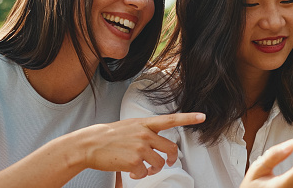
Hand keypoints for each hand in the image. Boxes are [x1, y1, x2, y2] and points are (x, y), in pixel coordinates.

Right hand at [69, 112, 204, 178]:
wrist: (89, 144)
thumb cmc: (109, 136)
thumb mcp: (130, 126)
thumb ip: (146, 130)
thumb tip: (158, 142)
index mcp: (145, 123)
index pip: (171, 119)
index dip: (188, 118)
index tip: (203, 116)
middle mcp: (145, 134)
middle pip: (171, 148)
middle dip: (172, 159)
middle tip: (169, 163)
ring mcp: (140, 147)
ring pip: (159, 163)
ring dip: (154, 169)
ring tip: (145, 170)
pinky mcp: (134, 161)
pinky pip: (145, 173)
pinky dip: (140, 175)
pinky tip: (132, 173)